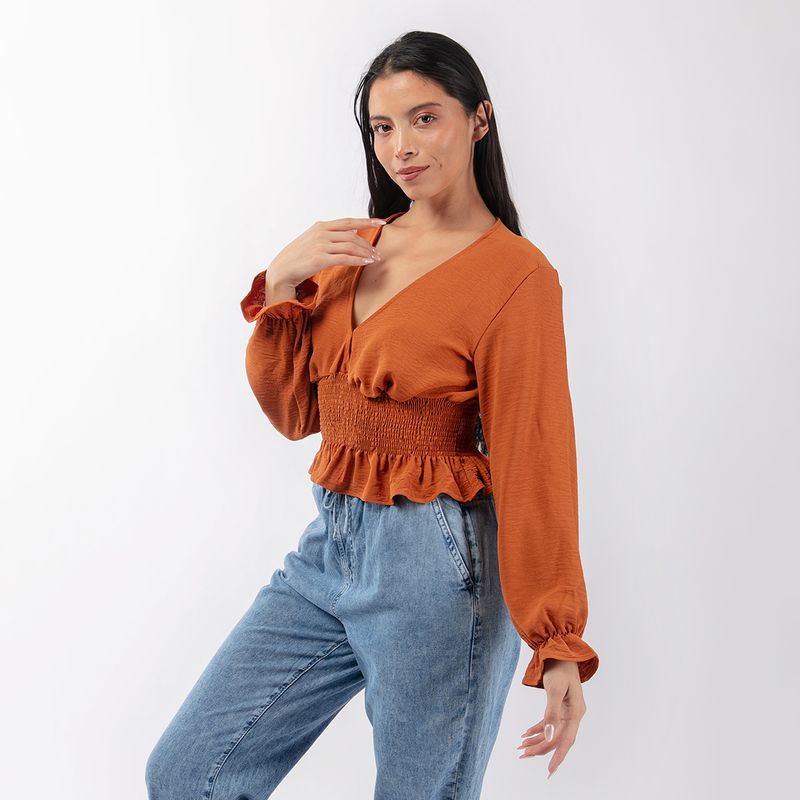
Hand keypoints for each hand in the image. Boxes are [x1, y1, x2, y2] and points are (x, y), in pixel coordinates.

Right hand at [265, 217, 385, 295]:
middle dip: (368, 244)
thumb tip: (354, 230)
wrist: (281, 270)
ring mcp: (320, 245)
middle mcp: (321, 233)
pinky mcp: (319, 259)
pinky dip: (358, 260)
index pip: (348, 221)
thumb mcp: (314, 240)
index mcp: (321, 226)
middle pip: (352, 235)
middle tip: (378, 252)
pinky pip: (344, 258)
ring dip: (365, 253)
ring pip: (350, 246)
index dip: (367, 221)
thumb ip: (332, 234)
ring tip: (375, 259)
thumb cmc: (298, 257)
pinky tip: (366, 262)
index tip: (382, 222)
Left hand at [516, 659, 586, 778]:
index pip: (567, 740)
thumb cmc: (558, 668)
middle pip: (557, 738)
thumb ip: (551, 713)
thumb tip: (548, 735)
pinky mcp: (560, 707)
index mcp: (576, 712)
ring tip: (520, 747)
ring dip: (536, 740)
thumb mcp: (554, 689)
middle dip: (540, 748)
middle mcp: (573, 715)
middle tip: (522, 755)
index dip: (558, 757)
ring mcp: (567, 711)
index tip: (549, 772)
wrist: (559, 651)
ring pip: (551, 732)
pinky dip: (537, 729)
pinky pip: (549, 723)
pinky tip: (525, 734)